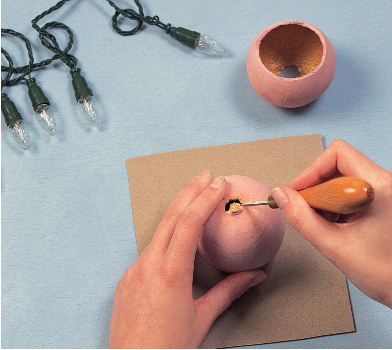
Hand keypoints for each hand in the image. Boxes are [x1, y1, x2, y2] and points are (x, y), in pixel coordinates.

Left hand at [109, 170, 266, 348]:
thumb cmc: (167, 347)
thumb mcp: (203, 318)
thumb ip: (230, 291)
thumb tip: (254, 275)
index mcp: (170, 274)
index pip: (188, 224)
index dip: (204, 200)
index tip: (217, 184)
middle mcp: (148, 266)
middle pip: (170, 217)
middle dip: (190, 192)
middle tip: (206, 176)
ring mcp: (134, 270)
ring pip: (158, 231)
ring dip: (177, 210)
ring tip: (194, 197)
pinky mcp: (128, 278)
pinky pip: (149, 249)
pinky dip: (166, 235)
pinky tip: (176, 235)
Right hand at [271, 139, 391, 307]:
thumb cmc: (385, 272)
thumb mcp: (334, 245)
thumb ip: (302, 218)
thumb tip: (282, 196)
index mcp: (378, 188)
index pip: (338, 154)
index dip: (312, 170)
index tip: (298, 191)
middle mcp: (384, 185)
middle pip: (337, 165)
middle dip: (315, 187)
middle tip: (305, 209)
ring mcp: (382, 193)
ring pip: (341, 179)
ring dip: (323, 198)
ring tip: (322, 223)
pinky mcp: (378, 202)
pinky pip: (348, 192)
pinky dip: (333, 205)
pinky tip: (332, 225)